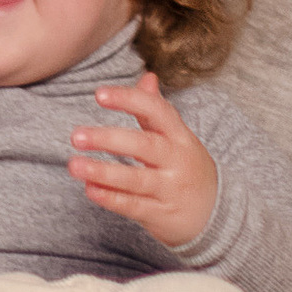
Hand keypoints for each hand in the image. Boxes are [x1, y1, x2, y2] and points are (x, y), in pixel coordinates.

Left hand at [68, 72, 218, 249]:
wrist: (216, 214)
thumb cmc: (187, 169)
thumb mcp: (178, 138)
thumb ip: (157, 110)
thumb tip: (146, 76)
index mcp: (179, 136)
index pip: (157, 111)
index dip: (129, 100)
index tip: (99, 94)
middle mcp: (176, 161)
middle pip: (144, 145)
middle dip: (109, 139)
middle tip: (76, 136)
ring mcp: (170, 189)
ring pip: (135, 179)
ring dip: (103, 172)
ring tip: (75, 165)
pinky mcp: (161, 214)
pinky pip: (134, 206)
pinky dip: (111, 199)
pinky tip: (90, 189)